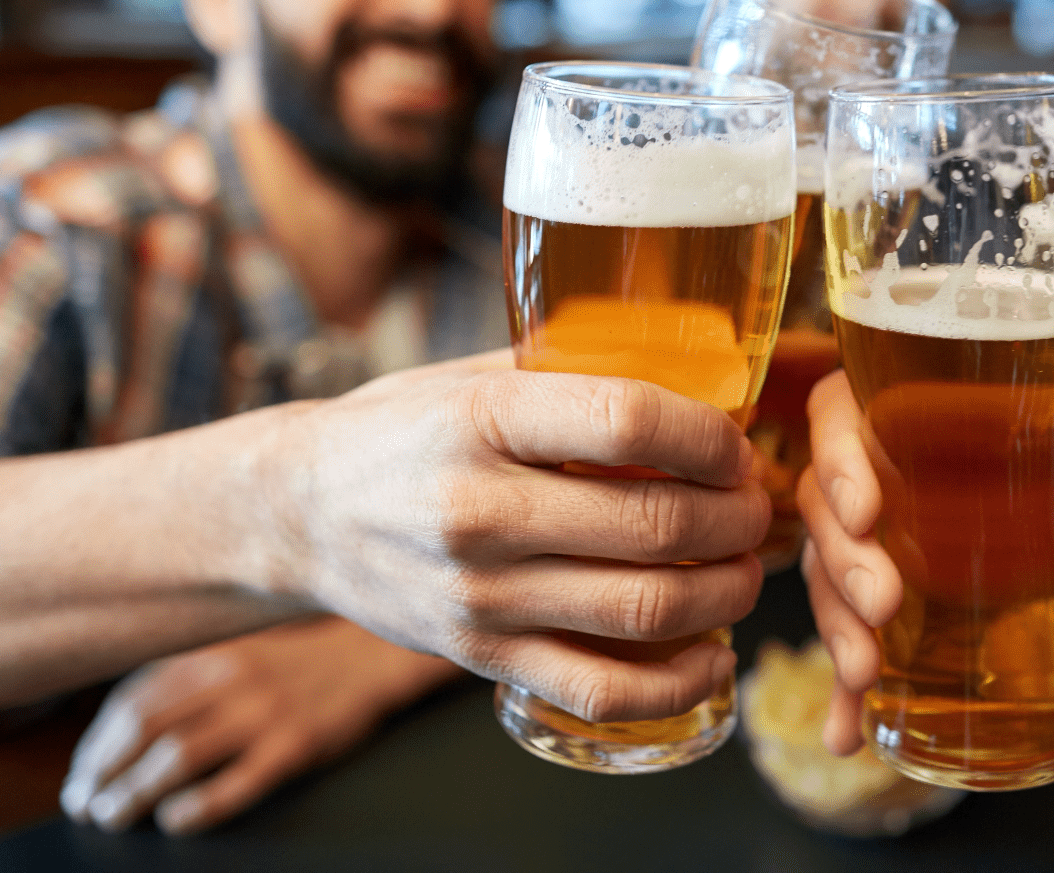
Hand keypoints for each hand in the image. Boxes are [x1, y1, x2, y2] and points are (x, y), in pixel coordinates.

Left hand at [60, 618, 457, 834]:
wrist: (371, 657)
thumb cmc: (299, 660)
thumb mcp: (238, 651)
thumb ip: (188, 675)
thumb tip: (121, 722)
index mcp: (212, 654)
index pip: (132, 699)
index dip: (96, 742)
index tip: (82, 772)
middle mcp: (231, 679)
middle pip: (144, 729)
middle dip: (103, 772)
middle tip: (85, 803)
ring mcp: (263, 713)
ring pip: (179, 756)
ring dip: (135, 792)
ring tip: (114, 816)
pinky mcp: (294, 745)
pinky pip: (237, 782)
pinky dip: (199, 806)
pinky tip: (176, 820)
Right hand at [258, 355, 770, 725]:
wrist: (297, 516)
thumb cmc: (399, 434)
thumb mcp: (468, 378)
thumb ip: (565, 372)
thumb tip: (690, 366)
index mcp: (482, 421)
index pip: (627, 420)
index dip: (709, 435)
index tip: (736, 444)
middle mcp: (479, 511)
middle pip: (654, 522)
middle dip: (736, 516)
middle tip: (756, 505)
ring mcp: (481, 595)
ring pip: (644, 609)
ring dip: (725, 592)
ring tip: (745, 569)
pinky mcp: (481, 658)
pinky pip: (601, 688)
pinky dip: (677, 683)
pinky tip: (712, 656)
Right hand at [797, 371, 1053, 754]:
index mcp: (910, 404)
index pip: (838, 411)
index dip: (836, 458)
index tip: (867, 511)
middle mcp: (878, 469)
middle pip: (825, 505)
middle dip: (842, 560)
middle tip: (884, 602)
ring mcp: (879, 542)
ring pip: (828, 576)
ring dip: (836, 626)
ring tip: (864, 673)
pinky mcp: (893, 606)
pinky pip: (854, 642)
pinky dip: (846, 694)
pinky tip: (849, 735)